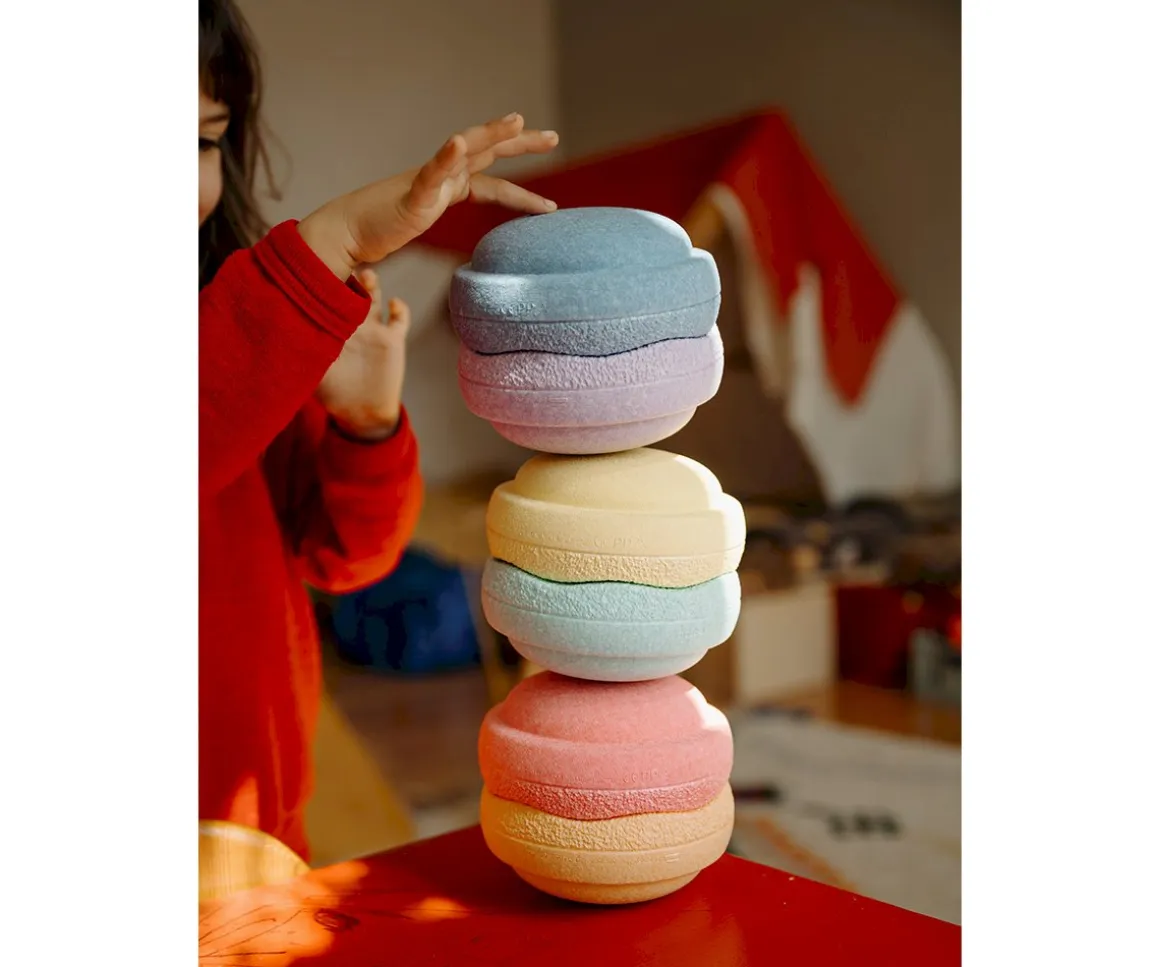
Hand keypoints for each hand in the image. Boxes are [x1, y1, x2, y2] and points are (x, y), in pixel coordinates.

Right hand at [299, 113, 558, 277]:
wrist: (344, 234)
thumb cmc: (376, 232)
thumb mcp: (419, 224)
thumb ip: (435, 219)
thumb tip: (453, 252)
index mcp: (446, 187)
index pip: (492, 180)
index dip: (521, 187)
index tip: (549, 197)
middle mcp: (441, 177)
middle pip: (487, 152)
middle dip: (522, 142)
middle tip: (554, 137)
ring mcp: (426, 182)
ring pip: (464, 150)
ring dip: (490, 133)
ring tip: (517, 120)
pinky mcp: (410, 194)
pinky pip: (431, 171)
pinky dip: (447, 155)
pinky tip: (460, 141)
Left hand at [317, 269, 409, 440]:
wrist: (363, 412)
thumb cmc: (334, 395)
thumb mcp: (313, 376)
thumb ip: (303, 358)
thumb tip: (282, 341)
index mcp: (331, 328)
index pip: (326, 298)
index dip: (323, 283)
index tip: (317, 271)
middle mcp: (351, 324)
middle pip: (349, 289)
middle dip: (346, 276)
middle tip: (342, 267)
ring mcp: (373, 329)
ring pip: (374, 296)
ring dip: (372, 284)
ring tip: (369, 277)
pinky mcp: (392, 339)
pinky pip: (400, 318)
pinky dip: (400, 308)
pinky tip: (395, 304)